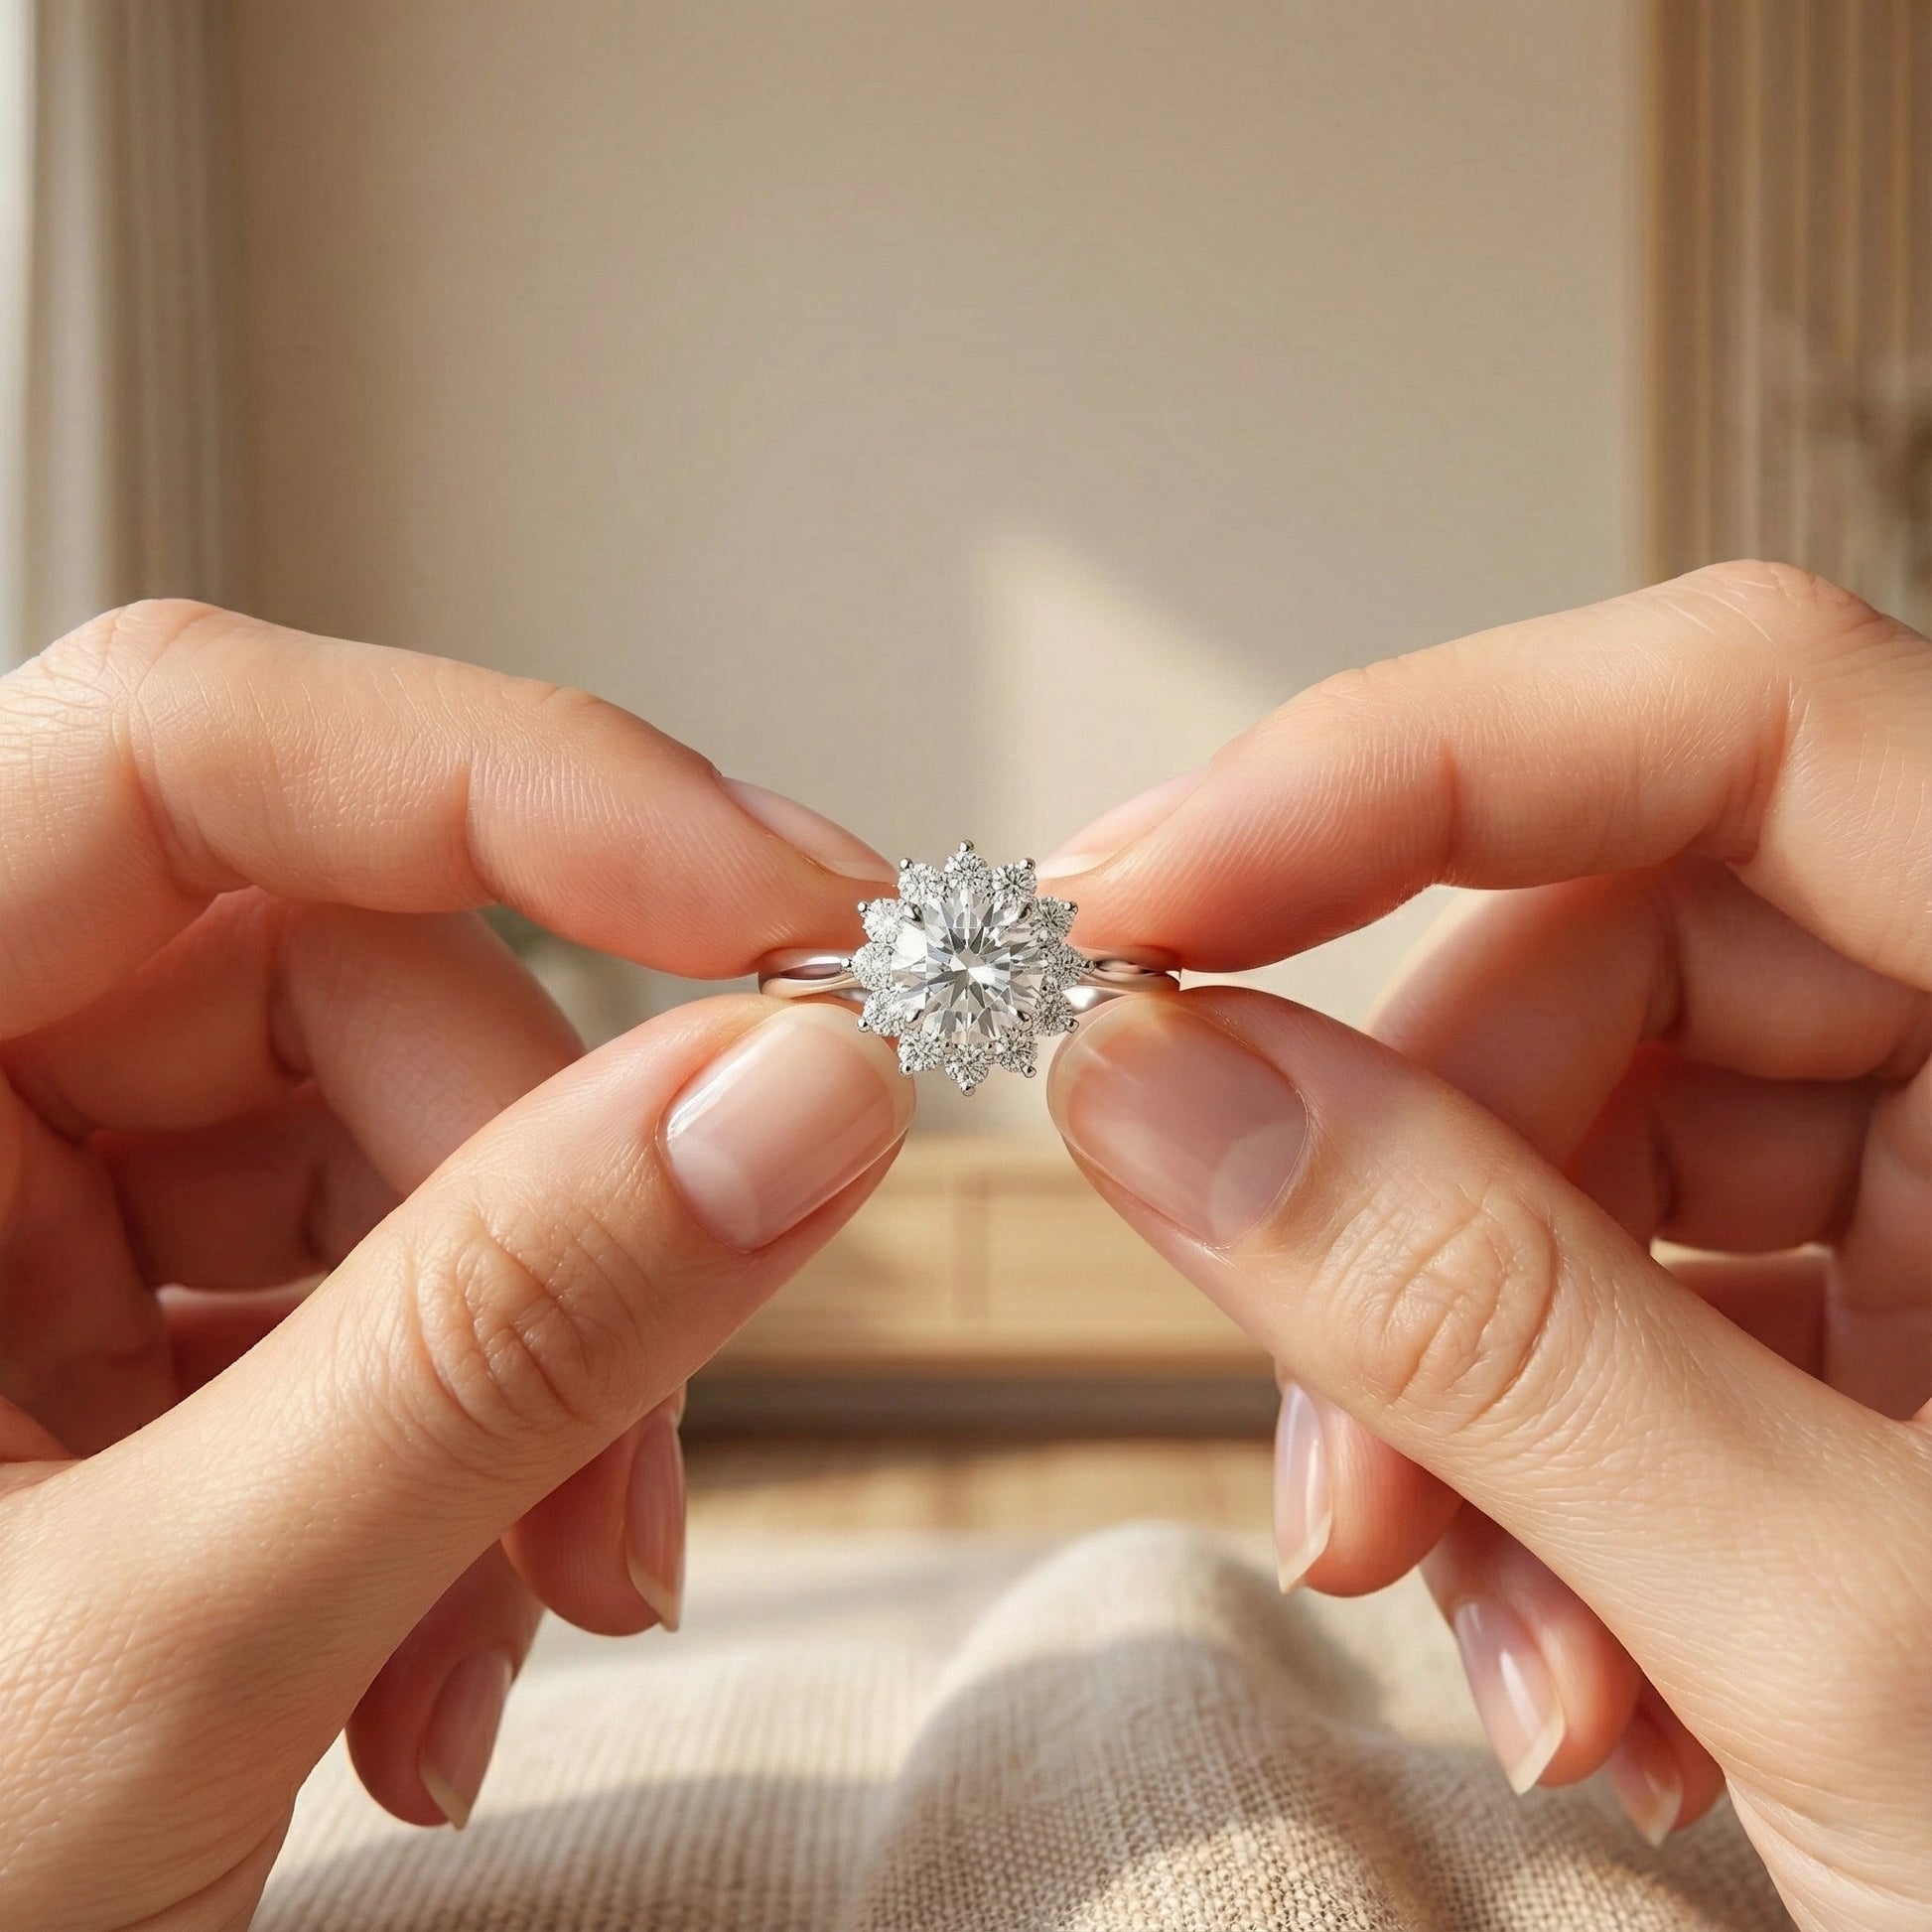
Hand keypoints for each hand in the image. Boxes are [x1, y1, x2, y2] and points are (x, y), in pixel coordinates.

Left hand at [0, 602, 912, 1931]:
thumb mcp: (152, 1654)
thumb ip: (494, 1348)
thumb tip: (803, 1095)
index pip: (185, 750)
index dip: (519, 787)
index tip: (796, 920)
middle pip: (348, 980)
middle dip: (561, 1207)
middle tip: (652, 1450)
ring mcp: (18, 1216)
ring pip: (408, 1147)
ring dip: (540, 1380)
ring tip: (534, 1621)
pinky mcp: (115, 1331)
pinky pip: (386, 1288)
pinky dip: (480, 1456)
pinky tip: (439, 1657)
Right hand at [1038, 563, 1931, 1930]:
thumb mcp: (1851, 1636)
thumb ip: (1486, 1330)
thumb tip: (1162, 1089)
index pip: (1741, 723)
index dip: (1405, 766)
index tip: (1143, 902)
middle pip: (1616, 967)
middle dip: (1407, 1216)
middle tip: (1331, 1472)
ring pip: (1587, 1149)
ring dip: (1462, 1396)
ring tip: (1499, 1651)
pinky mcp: (1904, 1312)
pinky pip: (1633, 1290)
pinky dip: (1544, 1469)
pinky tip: (1583, 1666)